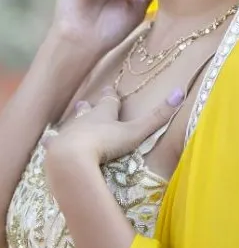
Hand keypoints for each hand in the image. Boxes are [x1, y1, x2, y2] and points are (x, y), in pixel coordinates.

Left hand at [44, 85, 184, 169]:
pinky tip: (48, 141)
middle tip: (87, 102)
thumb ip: (157, 116)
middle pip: (88, 110)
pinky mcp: (55, 148)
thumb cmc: (105, 143)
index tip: (112, 91)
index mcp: (104, 113)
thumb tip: (180, 90)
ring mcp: (68, 132)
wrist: (72, 157)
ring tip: (72, 122)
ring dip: (74, 123)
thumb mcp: (135, 131)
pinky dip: (52, 142)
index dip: (112, 97)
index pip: (110, 101)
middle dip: (90, 107)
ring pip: (71, 124)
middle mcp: (85, 118)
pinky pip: (53, 143)